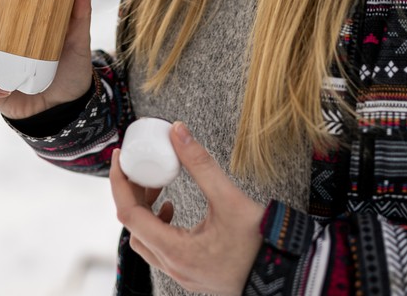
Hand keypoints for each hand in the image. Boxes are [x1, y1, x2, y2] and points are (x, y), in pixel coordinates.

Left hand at [110, 121, 264, 295]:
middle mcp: (173, 267)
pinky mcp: (191, 273)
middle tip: (143, 167)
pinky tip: (172, 208)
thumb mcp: (229, 198)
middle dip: (133, 193)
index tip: (120, 157)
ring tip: (159, 185)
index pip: (129, 215)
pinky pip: (160, 248)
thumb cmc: (260, 244)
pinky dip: (158, 223)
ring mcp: (181, 273)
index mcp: (175, 251)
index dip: (119, 182)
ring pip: (146, 240)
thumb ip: (200, 163)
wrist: (287, 277)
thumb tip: (177, 130)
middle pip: (133, 227)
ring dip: (145, 210)